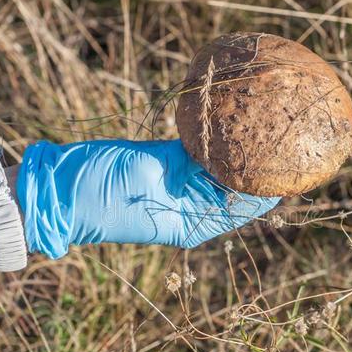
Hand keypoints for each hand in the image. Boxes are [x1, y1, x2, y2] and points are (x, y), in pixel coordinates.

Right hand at [17, 139, 279, 258]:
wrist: (60, 190)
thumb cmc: (101, 193)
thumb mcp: (149, 178)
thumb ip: (189, 167)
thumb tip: (229, 158)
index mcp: (192, 223)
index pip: (242, 207)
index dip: (268, 189)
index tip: (291, 166)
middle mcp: (190, 208)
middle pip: (235, 189)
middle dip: (259, 168)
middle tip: (283, 140)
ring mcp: (177, 188)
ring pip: (219, 171)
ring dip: (239, 154)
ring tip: (264, 130)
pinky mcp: (163, 168)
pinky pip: (197, 157)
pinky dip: (214, 144)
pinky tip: (229, 127)